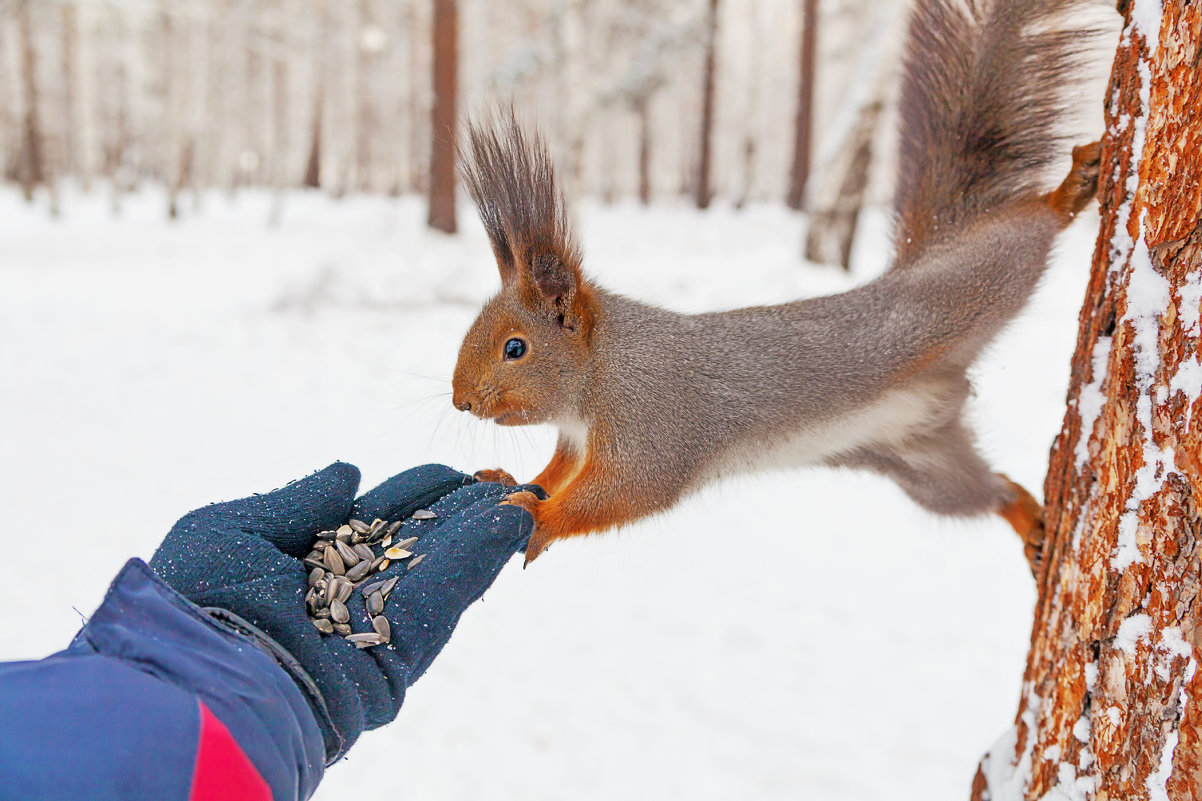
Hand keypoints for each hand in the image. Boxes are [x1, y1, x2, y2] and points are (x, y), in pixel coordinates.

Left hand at [149, 463, 537, 760]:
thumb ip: (297, 500)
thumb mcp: (230, 531)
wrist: (200, 680)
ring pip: (443, 568)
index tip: (462, 474)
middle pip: (422, 542)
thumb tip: (349, 474)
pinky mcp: (401, 652)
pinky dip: (481, 560)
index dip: (424, 493)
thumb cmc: (198, 605)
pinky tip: (512, 524)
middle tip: (511, 483)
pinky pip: (446, 599)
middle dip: (466, 511)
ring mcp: (378, 623)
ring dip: (486, 532)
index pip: (382, 519)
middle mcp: (348, 592)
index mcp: (308, 561)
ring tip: (525, 498)